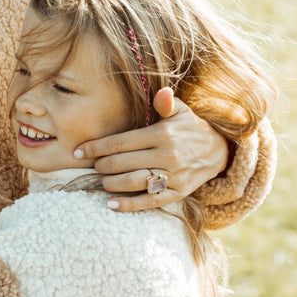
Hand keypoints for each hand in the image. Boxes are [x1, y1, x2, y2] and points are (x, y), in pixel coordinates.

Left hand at [74, 88, 228, 213]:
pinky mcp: (177, 193)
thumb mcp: (181, 111)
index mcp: (162, 134)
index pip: (120, 142)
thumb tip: (162, 92)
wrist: (218, 151)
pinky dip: (128, 204)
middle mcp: (167, 156)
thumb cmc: (190, 128)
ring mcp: (172, 176)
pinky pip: (149, 201)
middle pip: (122, 163)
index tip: (79, 151)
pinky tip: (111, 204)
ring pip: (132, 182)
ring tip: (100, 181)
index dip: (96, 147)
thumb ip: (166, 103)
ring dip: (110, 183)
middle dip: (101, 166)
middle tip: (91, 166)